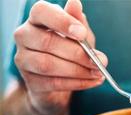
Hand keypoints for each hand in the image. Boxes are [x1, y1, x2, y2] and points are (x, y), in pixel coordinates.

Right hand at [13, 0, 107, 114]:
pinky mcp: (31, 81)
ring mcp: (24, 60)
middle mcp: (24, 36)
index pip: (41, 12)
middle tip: (100, 61)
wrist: (61, 81)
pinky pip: (54, 83)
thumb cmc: (70, 51)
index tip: (82, 33)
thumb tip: (75, 3)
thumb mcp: (79, 35)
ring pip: (48, 65)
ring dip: (78, 70)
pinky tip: (93, 81)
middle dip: (78, 54)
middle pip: (47, 42)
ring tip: (98, 73)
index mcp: (37, 20)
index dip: (61, 21)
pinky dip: (78, 83)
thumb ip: (78, 21)